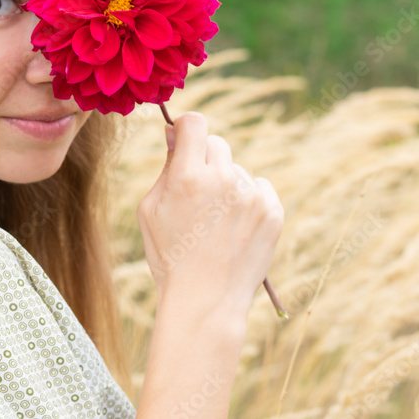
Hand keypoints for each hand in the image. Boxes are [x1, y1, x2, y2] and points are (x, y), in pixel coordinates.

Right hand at [136, 112, 283, 315]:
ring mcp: (251, 196)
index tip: (180, 138)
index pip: (194, 123)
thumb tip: (176, 136)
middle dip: (204, 158)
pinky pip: (258, 187)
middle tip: (196, 189)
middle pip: (216, 144)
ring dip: (225, 183)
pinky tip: (233, 226)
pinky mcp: (273, 211)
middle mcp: (222, 180)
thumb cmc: (170, 254)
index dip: (185, 127)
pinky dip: (247, 200)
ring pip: (236, 170)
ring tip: (214, 221)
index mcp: (187, 176)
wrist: (205, 300)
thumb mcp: (150, 209)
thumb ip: (166, 168)